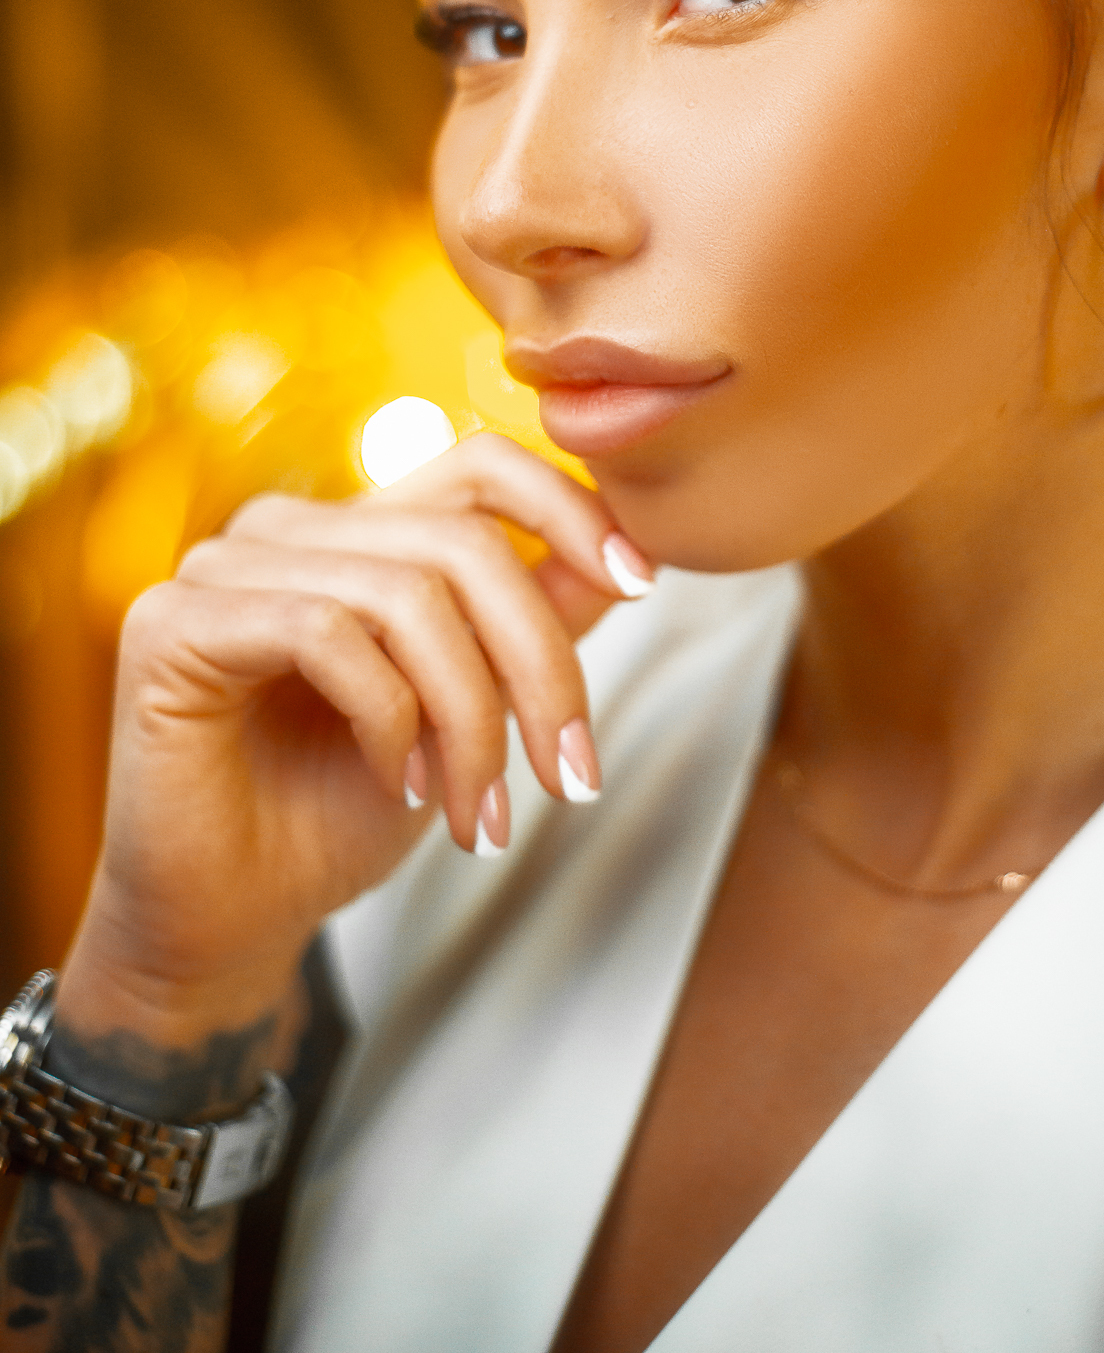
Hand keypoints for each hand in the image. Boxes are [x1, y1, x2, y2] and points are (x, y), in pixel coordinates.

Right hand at [58, 432, 651, 1043]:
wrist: (230, 923)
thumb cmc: (336, 814)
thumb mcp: (466, 714)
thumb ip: (528, 630)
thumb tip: (624, 563)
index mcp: (356, 531)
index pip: (480, 464)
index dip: (570, 509)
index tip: (642, 584)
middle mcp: (288, 528)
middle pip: (463, 542)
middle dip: (541, 664)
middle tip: (571, 774)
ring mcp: (223, 566)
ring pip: (407, 594)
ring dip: (469, 718)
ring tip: (478, 812)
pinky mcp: (176, 622)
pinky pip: (327, 632)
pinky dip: (388, 718)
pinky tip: (397, 784)